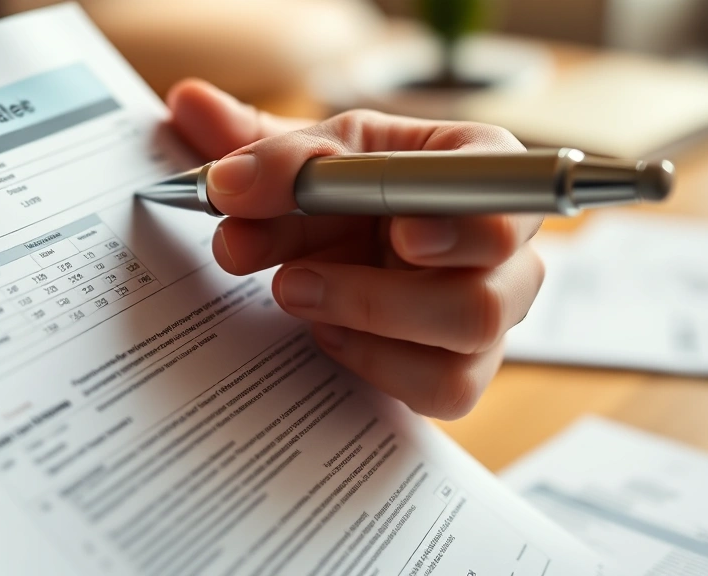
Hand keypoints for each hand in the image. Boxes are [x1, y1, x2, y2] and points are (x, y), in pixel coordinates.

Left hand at [167, 80, 544, 419]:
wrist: (341, 235)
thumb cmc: (345, 183)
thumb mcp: (306, 157)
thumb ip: (262, 151)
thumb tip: (199, 126)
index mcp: (480, 170)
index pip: (508, 199)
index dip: (465, 226)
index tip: (402, 235)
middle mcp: (503, 246)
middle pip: (486, 295)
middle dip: (377, 295)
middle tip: (291, 280)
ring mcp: (491, 310)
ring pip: (462, 345)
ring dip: (364, 323)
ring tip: (292, 292)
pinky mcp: (464, 364)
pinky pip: (442, 387)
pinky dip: (374, 362)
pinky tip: (329, 332)